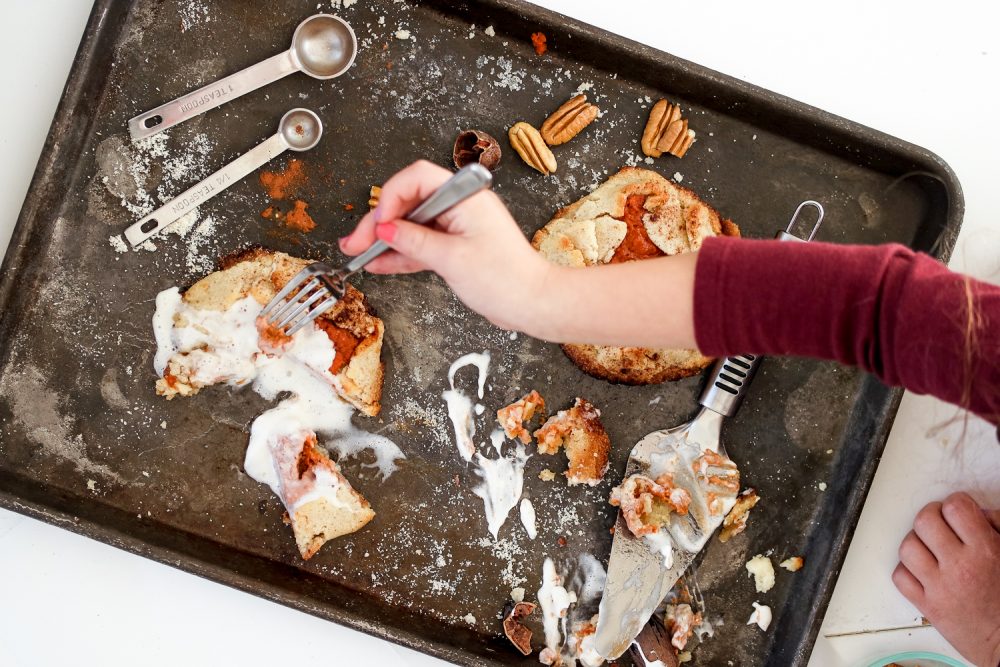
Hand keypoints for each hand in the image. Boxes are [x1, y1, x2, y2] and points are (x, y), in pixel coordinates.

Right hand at [340, 160, 698, 348]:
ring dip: (385, 239)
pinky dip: (401, 253)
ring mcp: (458, 227)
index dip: (391, 198)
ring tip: (357, 253)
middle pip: (410, 202)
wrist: (534, 304)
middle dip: (380, 222)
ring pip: (412, 225)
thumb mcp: (452, 259)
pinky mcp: (456, 247)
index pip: (417, 179)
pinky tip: (379, 262)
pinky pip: (421, 244)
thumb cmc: (507, 279)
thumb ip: (415, 241)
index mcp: (465, 196)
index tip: (379, 224)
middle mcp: (460, 206)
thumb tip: (386, 228)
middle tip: (356, 241)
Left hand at [893, 492, 999, 666]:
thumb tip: (978, 513)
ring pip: (907, 546)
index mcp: (986, 552)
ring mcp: (939, 587)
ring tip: (930, 548)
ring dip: (917, 542)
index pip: (955, 508)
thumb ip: (998, 527)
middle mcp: (959, 567)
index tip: (959, 512)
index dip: (956, 504)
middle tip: (941, 524)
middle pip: (924, 522)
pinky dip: (907, 570)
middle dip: (932, 516)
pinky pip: (901, 576)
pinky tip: (922, 570)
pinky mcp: (927, 605)